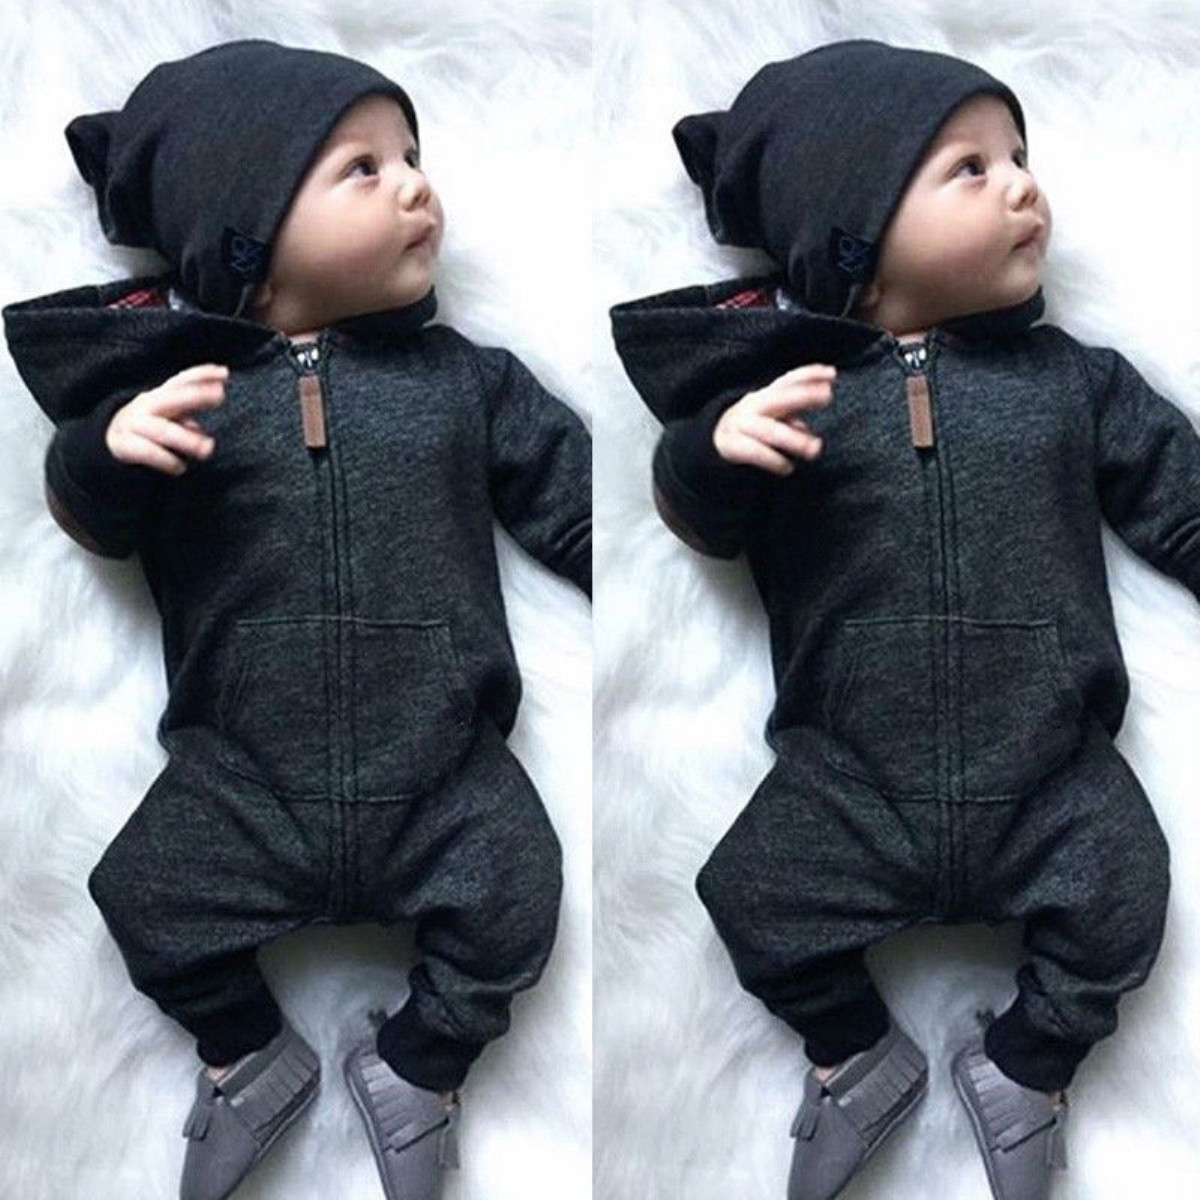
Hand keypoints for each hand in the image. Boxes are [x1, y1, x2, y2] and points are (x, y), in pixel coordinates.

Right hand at [106, 363, 227, 474]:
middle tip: (221, 396)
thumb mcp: (169, 416)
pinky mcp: (124, 445)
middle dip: (196, 395)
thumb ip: (188, 414)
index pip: (181, 381)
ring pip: (162, 430)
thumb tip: (200, 426)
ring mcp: (134, 424)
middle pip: (172, 398)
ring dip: (187, 439)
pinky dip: (166, 460)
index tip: (225, 373)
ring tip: (208, 449)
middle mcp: (146, 405)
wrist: (111, 441)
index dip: (202, 375)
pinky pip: (147, 452)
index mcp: (160, 396)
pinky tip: (180, 468)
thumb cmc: (150, 427)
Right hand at [713, 363, 835, 473]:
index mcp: (765, 396)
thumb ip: (792, 418)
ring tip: (816, 449)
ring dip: (794, 439)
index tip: (832, 374)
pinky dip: (773, 460)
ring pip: (770, 430)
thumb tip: (805, 428)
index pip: (788, 381)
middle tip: (828, 396)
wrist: (716, 441)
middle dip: (803, 395)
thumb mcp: (773, 418)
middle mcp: (753, 406)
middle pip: (779, 398)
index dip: (809, 375)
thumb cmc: (754, 429)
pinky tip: (788, 468)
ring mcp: (741, 425)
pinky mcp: (732, 446)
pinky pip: (754, 452)